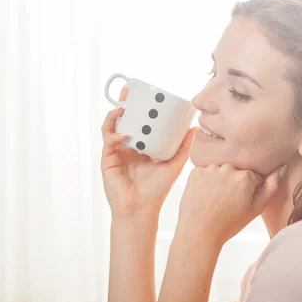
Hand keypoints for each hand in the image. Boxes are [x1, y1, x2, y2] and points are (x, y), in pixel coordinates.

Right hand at [101, 85, 195, 218]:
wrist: (141, 209)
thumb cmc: (157, 190)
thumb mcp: (174, 164)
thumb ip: (183, 147)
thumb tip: (194, 128)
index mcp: (141, 146)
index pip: (139, 122)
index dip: (139, 107)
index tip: (143, 93)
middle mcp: (127, 147)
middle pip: (123, 120)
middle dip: (123, 104)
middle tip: (128, 91)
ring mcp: (116, 153)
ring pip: (111, 128)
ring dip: (115, 116)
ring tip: (123, 108)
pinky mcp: (108, 161)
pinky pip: (108, 142)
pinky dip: (115, 136)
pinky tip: (125, 135)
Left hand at [177, 163, 287, 246]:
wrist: (199, 232)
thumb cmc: (228, 224)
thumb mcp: (256, 209)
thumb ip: (271, 187)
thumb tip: (280, 168)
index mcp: (246, 177)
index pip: (254, 176)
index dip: (250, 189)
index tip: (242, 200)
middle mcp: (228, 168)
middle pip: (237, 171)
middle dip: (235, 182)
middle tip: (228, 201)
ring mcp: (210, 168)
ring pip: (221, 170)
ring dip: (221, 180)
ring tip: (216, 199)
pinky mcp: (196, 171)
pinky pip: (206, 171)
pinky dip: (207, 180)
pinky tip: (206, 195)